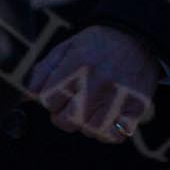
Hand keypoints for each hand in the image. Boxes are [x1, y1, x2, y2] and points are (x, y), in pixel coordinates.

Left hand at [25, 24, 158, 143]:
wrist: (138, 35)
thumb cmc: (98, 44)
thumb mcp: (68, 46)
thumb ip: (45, 69)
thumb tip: (30, 94)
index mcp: (77, 65)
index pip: (49, 100)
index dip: (52, 99)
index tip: (61, 94)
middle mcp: (97, 82)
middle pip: (67, 120)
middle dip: (65, 116)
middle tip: (74, 104)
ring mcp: (118, 95)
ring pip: (90, 130)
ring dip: (86, 124)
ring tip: (92, 110)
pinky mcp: (136, 105)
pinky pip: (116, 134)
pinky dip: (108, 132)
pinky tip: (107, 118)